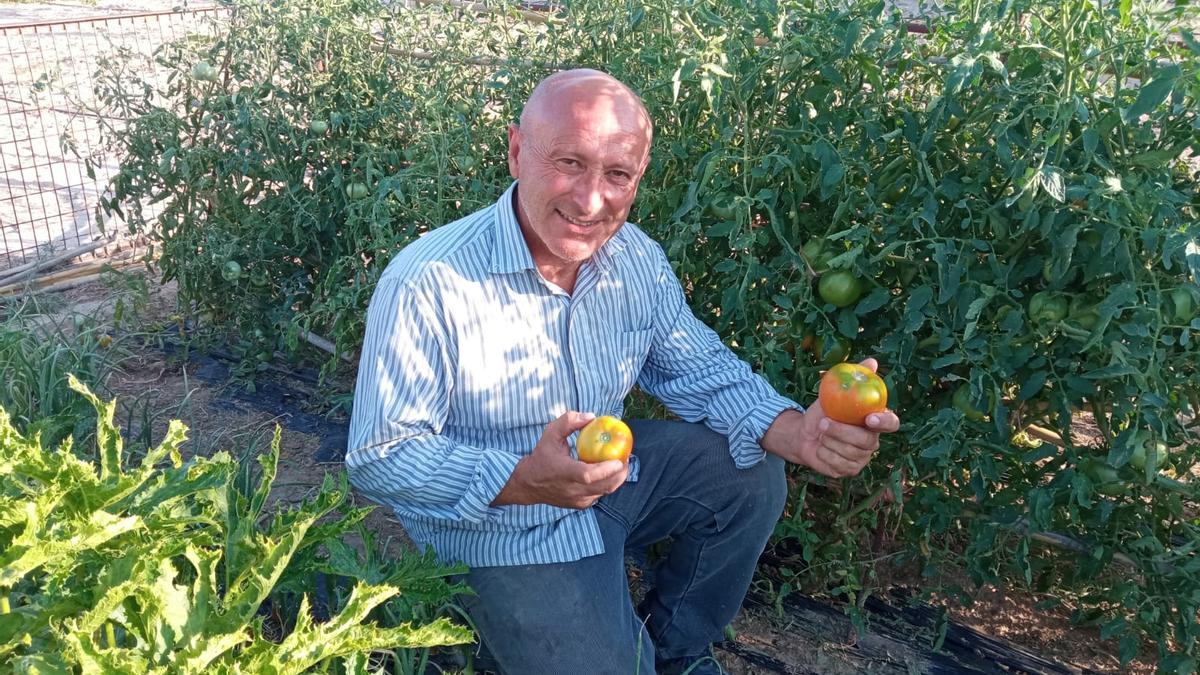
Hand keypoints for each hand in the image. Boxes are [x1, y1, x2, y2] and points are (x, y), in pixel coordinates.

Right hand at [491, 411, 628, 508]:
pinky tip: (607, 473)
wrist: (528, 484)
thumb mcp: (550, 434)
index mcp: (564, 473)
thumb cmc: (541, 457)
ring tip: (620, 464)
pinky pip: (599, 495)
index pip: (588, 475)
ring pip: (605, 492)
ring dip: (616, 478)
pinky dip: (606, 484)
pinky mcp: (580, 505)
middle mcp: (572, 490)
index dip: (606, 468)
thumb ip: (568, 422)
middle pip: (604, 486)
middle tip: (626, 457)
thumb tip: (591, 417)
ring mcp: (577, 500)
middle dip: (620, 473)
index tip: (619, 459)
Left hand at [762, 358, 900, 477]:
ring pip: (850, 453)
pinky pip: (838, 464)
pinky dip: (824, 454)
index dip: (884, 422)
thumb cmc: (824, 411)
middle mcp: (872, 441)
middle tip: (824, 424)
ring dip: (829, 441)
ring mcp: (862, 458)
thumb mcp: (834, 391)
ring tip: (820, 432)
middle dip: (842, 432)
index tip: (869, 418)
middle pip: (866, 441)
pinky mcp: (849, 470)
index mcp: (875, 421)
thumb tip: (872, 362)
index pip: (891, 424)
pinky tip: (820, 447)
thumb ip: (854, 378)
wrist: (804, 433)